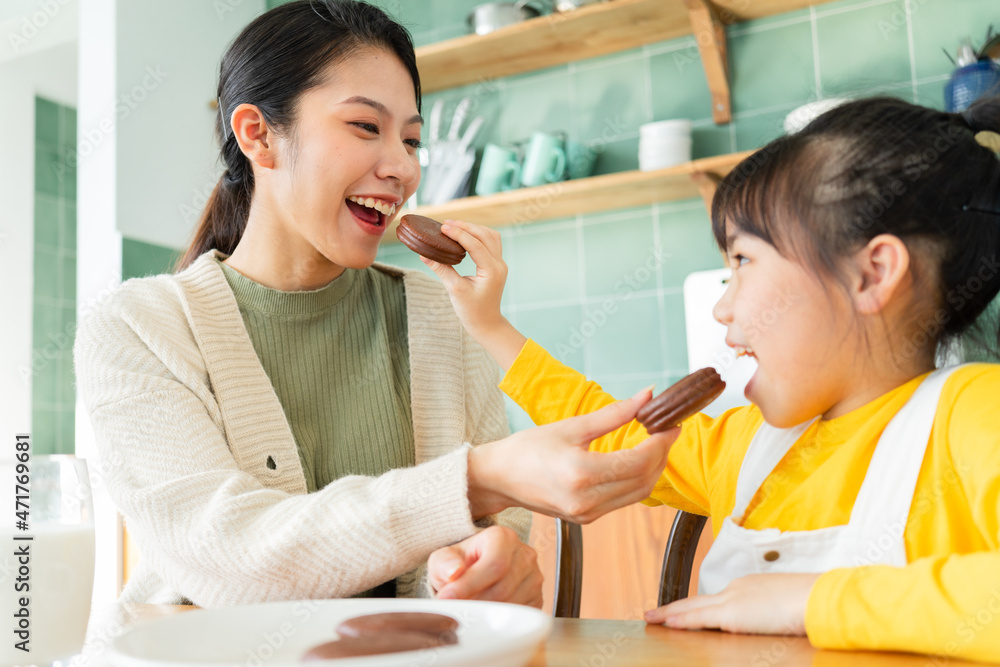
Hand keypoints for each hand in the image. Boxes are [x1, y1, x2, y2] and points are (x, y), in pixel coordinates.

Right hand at [422, 220, 525, 370]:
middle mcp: (499, 264)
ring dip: (473, 229)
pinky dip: (478, 236)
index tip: (442, 227)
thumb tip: (424, 254)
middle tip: (446, 224)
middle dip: (466, 227)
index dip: (458, 234)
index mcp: (492, 271)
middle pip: (485, 235)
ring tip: (454, 226)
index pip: (475, 245)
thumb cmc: (472, 311)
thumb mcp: (454, 290)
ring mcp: (500, 264)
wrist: (486, 324)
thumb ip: (441, 269)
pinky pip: (490, 243)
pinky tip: (464, 235)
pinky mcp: (496, 265)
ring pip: (490, 236)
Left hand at [427, 526, 542, 607]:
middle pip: (502, 588)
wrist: (477, 568)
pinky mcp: (538, 597)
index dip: (470, 585)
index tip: (448, 598)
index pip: (494, 564)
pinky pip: (520, 616)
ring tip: (470, 608)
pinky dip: (500, 621)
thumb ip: (444, 563)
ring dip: (486, 613)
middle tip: (456, 608)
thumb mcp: (444, 558)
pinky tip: (486, 614)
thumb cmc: (461, 562)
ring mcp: (534, 577)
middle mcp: (524, 555)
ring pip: (512, 605)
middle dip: (475, 602)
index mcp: (503, 538)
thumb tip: (454, 572)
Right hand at [468, 387, 678, 522]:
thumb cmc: (528, 448)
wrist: (499, 479)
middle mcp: (587, 500)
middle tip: (668, 430)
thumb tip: (647, 396)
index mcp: (581, 474)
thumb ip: (614, 413)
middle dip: (662, 454)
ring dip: (653, 468)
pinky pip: (624, 500)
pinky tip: (637, 460)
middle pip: (644, 480)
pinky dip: (637, 480)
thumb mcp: (572, 426)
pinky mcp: (587, 518)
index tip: (671, 423)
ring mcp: (588, 514)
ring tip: (656, 443)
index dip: (661, 442)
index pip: (639, 461)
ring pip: (638, 493)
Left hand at [643, 573, 819, 634]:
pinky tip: (668, 623)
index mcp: (750, 587)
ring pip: (694, 607)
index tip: (684, 610)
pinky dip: (683, 620)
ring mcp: (734, 600)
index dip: (698, 606)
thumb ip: (771, 612)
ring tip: (653, 618)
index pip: (717, 598)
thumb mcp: (787, 605)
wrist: (820, 597)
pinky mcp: (734, 614)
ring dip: (673, 614)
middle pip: (699, 600)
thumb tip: (771, 621)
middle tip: (655, 612)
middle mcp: (738, 589)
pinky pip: (701, 617)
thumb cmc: (813, 603)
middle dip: (676, 607)